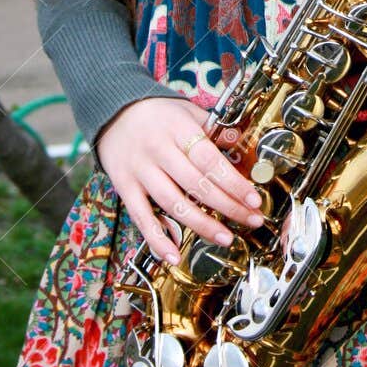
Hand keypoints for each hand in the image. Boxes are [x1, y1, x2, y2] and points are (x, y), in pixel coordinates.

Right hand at [95, 97, 265, 263]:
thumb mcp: (187, 110)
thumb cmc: (157, 113)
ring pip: (172, 203)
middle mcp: (158, 150)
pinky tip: (174, 255)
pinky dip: (157, 239)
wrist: (111, 111)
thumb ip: (213, 128)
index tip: (254, 199)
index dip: (233, 182)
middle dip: (228, 206)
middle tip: (252, 220)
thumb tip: (240, 143)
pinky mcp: (124, 187)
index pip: (209, 160)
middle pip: (196, 184)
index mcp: (178, 128)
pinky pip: (141, 217)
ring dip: (201, 225)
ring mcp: (140, 170)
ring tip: (225, 237)